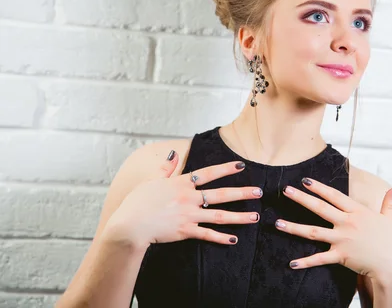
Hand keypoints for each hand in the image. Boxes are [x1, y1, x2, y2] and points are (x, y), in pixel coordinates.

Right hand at [106, 151, 262, 248]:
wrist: (130, 224)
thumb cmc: (138, 202)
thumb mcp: (152, 180)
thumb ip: (166, 167)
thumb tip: (174, 153)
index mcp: (181, 183)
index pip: (208, 173)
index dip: (226, 168)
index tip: (242, 165)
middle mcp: (189, 198)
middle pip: (221, 194)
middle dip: (242, 193)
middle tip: (259, 192)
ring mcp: (189, 215)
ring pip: (219, 215)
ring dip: (239, 216)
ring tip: (255, 216)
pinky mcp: (185, 231)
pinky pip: (207, 235)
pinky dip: (221, 237)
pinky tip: (234, 239)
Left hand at [275, 177, 391, 279]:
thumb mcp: (390, 219)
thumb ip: (389, 203)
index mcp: (357, 212)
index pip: (334, 195)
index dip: (318, 187)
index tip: (305, 180)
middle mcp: (347, 223)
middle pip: (319, 208)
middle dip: (301, 198)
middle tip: (285, 190)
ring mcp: (342, 239)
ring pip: (313, 232)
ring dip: (294, 227)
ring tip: (277, 223)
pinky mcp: (340, 256)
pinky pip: (319, 259)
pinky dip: (305, 262)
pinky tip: (292, 263)